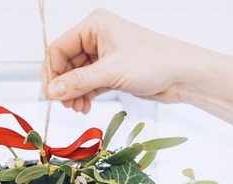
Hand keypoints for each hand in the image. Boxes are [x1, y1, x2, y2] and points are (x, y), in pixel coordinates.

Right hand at [43, 9, 190, 113]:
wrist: (182, 75)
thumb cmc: (153, 62)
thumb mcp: (111, 72)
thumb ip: (78, 82)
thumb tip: (52, 91)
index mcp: (94, 26)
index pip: (59, 48)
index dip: (52, 72)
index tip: (51, 95)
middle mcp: (97, 38)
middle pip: (66, 64)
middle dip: (64, 86)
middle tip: (65, 105)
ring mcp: (104, 56)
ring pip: (77, 76)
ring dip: (74, 94)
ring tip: (77, 108)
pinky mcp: (112, 72)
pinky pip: (89, 84)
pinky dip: (84, 96)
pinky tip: (85, 107)